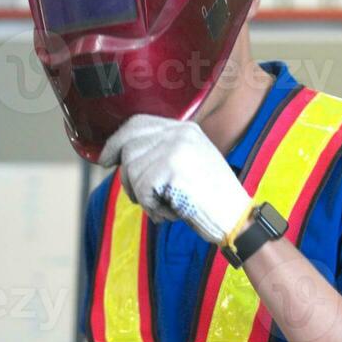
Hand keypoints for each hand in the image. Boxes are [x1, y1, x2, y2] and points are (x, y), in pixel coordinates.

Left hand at [100, 115, 252, 244]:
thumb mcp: (191, 164)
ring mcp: (175, 149)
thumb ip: (162, 154)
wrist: (236, 218)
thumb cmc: (213, 200)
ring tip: (167, 206)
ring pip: (132, 171)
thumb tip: (124, 156)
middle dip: (127, 177)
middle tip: (139, 198)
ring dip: (143, 197)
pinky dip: (151, 207)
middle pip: (129, 147)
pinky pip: (141, 189)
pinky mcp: (171, 169)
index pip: (138, 123)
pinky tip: (171, 212)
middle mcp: (179, 133)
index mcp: (185, 129)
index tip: (105, 160)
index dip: (117, 141)